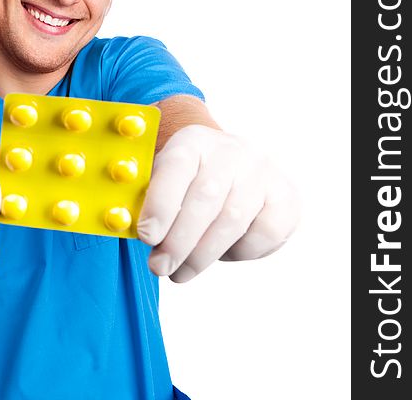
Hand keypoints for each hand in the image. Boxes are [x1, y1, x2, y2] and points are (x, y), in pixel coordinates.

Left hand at [136, 124, 299, 282]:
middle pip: (205, 198)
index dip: (161, 203)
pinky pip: (263, 233)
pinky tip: (221, 253)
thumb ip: (146, 198)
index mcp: (194, 140)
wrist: (229, 167)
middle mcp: (232, 150)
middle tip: (160, 267)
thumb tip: (125, 225)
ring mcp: (262, 171)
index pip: (177, 167)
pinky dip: (239, 252)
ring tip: (180, 272)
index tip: (146, 236)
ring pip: (232, 220)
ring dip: (202, 255)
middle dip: (179, 241)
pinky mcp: (286, 196)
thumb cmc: (186, 182)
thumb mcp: (163, 178)